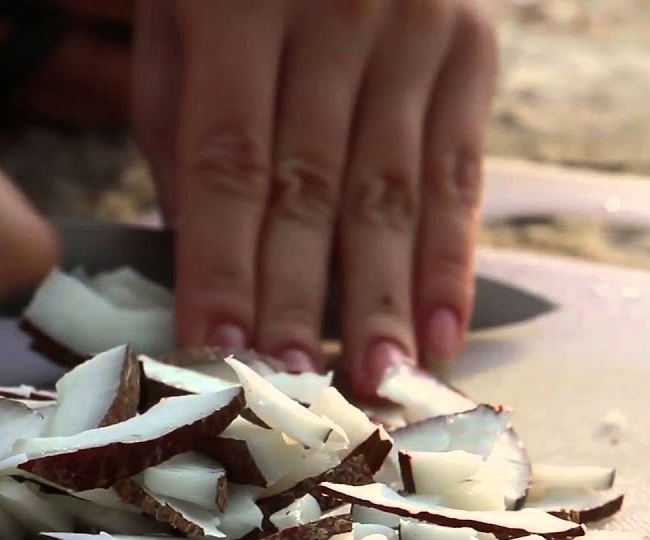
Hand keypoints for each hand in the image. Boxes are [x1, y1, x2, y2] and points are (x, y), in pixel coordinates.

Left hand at [131, 0, 497, 396]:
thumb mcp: (178, 18)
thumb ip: (182, 130)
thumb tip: (203, 258)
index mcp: (240, 6)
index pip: (230, 161)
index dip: (223, 264)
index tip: (214, 349)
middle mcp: (337, 14)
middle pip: (313, 187)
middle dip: (301, 300)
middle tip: (296, 391)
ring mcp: (416, 31)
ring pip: (392, 192)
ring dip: (384, 299)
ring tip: (379, 383)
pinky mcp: (472, 50)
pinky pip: (461, 174)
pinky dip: (452, 261)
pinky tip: (443, 333)